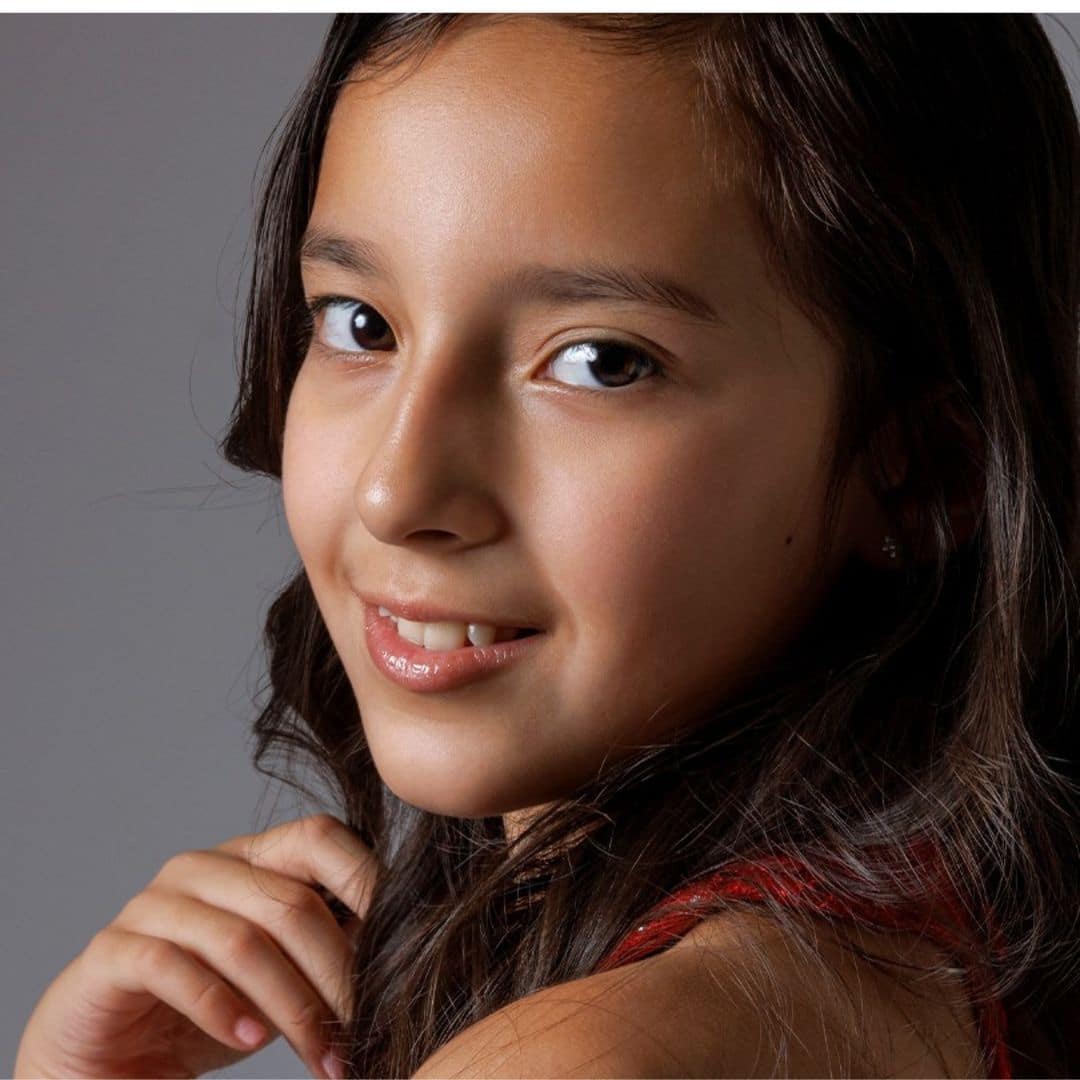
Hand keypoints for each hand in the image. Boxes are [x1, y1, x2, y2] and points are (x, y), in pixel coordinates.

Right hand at [14, 814, 376, 1078]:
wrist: (113, 1058)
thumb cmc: (216, 1008)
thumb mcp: (288, 974)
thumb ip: (335, 943)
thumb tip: (411, 938)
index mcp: (252, 857)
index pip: (319, 837)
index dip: (366, 881)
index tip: (407, 942)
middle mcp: (203, 866)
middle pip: (289, 901)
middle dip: (337, 975)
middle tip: (363, 1034)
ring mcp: (153, 903)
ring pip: (241, 941)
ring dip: (292, 1008)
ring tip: (321, 1059)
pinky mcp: (113, 951)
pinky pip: (175, 968)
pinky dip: (221, 1007)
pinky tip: (249, 1039)